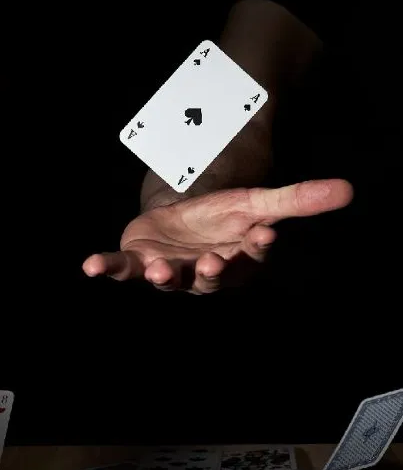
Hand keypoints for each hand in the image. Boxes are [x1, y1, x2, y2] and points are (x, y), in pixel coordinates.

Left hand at [82, 179, 352, 293]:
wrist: (184, 221)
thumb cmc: (224, 217)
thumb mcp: (259, 201)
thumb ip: (299, 199)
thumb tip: (348, 189)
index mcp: (238, 258)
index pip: (252, 253)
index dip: (257, 246)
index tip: (263, 235)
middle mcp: (205, 272)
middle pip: (212, 277)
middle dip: (212, 272)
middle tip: (213, 264)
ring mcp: (170, 270)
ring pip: (169, 279)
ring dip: (165, 277)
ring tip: (162, 271)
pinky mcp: (139, 262)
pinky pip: (123, 270)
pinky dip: (108, 268)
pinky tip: (91, 265)